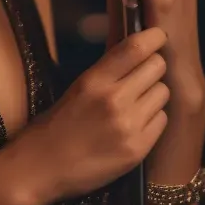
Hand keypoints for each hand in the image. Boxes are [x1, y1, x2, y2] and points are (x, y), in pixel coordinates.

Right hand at [14, 27, 170, 203]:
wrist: (41, 168)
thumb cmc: (55, 125)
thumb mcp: (78, 88)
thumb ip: (107, 71)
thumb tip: (137, 50)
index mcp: (95, 80)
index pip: (136, 48)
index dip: (154, 36)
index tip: (159, 35)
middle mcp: (114, 100)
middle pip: (157, 67)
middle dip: (153, 68)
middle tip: (143, 76)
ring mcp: (128, 126)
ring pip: (163, 93)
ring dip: (154, 95)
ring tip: (137, 104)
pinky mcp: (138, 149)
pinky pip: (162, 120)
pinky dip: (153, 119)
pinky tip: (136, 125)